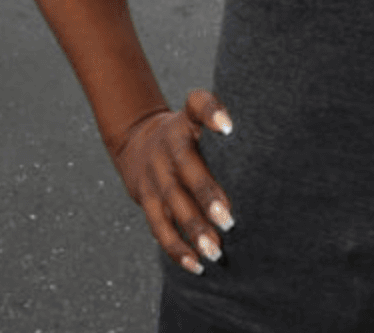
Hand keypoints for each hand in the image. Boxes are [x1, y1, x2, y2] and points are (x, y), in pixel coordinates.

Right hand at [108, 89, 235, 275]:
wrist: (136, 140)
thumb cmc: (184, 132)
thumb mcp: (195, 113)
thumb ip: (216, 114)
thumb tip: (237, 129)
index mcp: (184, 123)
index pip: (198, 107)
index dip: (211, 113)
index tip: (228, 127)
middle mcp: (168, 149)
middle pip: (187, 171)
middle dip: (207, 196)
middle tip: (229, 220)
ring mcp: (155, 177)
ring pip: (172, 206)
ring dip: (193, 231)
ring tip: (215, 252)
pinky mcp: (147, 201)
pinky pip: (160, 227)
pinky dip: (177, 249)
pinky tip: (197, 265)